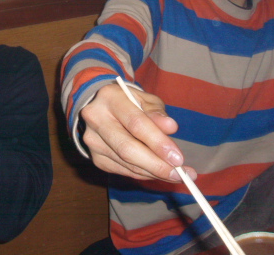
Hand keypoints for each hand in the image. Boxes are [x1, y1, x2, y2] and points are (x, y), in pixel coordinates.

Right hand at [80, 83, 195, 181]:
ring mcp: (93, 141)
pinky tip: (158, 172)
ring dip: (154, 172)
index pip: (135, 124)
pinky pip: (124, 171)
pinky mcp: (96, 157)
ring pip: (126, 163)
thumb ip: (157, 113)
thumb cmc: (130, 102)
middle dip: (156, 165)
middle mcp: (96, 119)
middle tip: (180, 174)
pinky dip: (144, 174)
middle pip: (127, 148)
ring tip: (176, 176)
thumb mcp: (145, 100)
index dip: (158, 142)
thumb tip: (170, 127)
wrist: (102, 108)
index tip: (178, 158)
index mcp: (109, 98)